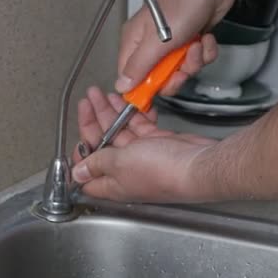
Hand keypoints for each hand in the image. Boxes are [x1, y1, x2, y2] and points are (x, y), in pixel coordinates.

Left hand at [71, 86, 217, 202]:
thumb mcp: (119, 163)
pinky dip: (133, 115)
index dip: (79, 153)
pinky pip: (139, 127)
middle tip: (88, 100)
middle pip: (102, 145)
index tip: (76, 132)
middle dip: (93, 121)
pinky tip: (127, 102)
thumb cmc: (163, 171)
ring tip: (102, 94)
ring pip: (120, 132)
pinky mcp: (158, 145)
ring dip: (111, 113)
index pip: (86, 172)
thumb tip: (77, 174)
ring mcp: (142, 157)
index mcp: (112, 183)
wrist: (200, 165)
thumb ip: (96, 164)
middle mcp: (126, 172)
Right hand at [116, 0, 235, 94]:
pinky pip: (196, 58)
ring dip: (193, 62)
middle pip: (158, 77)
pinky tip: (205, 38)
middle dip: (175, 75)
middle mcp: (150, 43)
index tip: (158, 90)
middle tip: (183, 68)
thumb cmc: (181, 5)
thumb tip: (120, 87)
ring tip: (197, 45)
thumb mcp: (157, 42)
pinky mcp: (190, 39)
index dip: (143, 87)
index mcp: (134, 42)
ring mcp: (171, 42)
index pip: (130, 75)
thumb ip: (138, 67)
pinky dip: (204, 52)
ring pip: (180, 69)